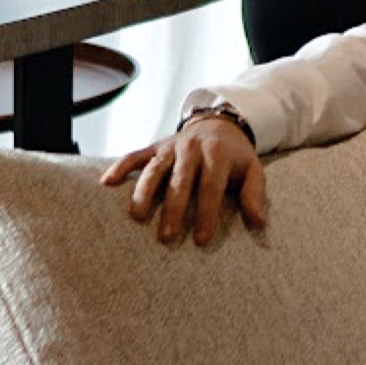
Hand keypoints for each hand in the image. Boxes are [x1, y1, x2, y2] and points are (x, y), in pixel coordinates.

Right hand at [102, 114, 270, 245]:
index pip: (211, 187)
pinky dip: (120, 167)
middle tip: (167, 237)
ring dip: (144, 192)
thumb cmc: (235, 156)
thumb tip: (258, 224)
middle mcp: (191, 149)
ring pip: (154, 169)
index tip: (202, 240)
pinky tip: (107, 183)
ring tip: (137, 216)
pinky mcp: (154, 147)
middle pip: (180, 181)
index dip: (206, 214)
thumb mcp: (253, 170)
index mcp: (217, 156)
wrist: (218, 124)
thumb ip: (254, 195)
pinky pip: (134, 155)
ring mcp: (170, 147)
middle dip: (174, 210)